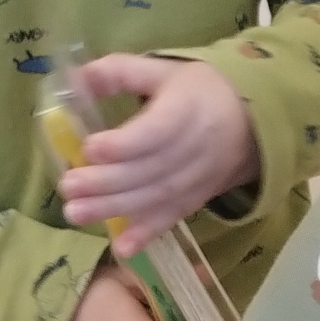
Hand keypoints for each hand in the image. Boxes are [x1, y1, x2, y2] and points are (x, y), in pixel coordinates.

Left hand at [58, 55, 258, 256]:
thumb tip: (78, 79)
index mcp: (187, 109)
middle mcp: (196, 148)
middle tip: (68, 186)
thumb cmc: (198, 92)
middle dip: (107, 181)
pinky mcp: (197, 199)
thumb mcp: (164, 71)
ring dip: (115, 209)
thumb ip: (121, 72)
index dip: (125, 143)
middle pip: (150, 169)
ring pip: (155, 197)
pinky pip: (172, 218)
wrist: (251, 123)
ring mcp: (198, 179)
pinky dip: (147, 235)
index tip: (90, 148)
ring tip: (76, 213)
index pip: (157, 131)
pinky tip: (122, 249)